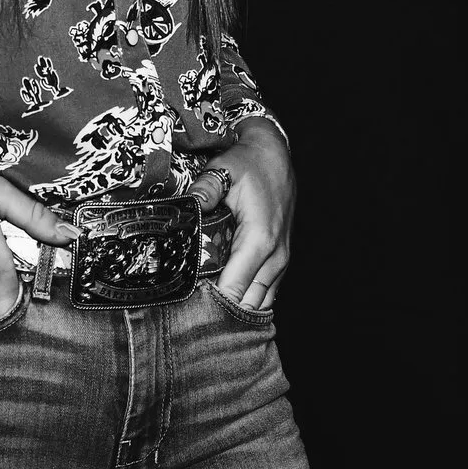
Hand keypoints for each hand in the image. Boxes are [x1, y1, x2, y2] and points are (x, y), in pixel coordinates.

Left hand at [205, 117, 294, 310]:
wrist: (276, 155)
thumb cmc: (250, 163)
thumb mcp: (224, 170)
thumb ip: (205, 190)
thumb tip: (186, 207)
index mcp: (259, 240)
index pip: (234, 290)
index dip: (210, 304)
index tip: (186, 308)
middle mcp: (275, 257)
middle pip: (247, 304)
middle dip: (220, 312)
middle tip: (189, 314)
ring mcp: (281, 261)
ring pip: (259, 303)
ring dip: (235, 308)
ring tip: (204, 309)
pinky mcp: (280, 261)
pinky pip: (266, 293)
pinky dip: (247, 299)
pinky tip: (224, 298)